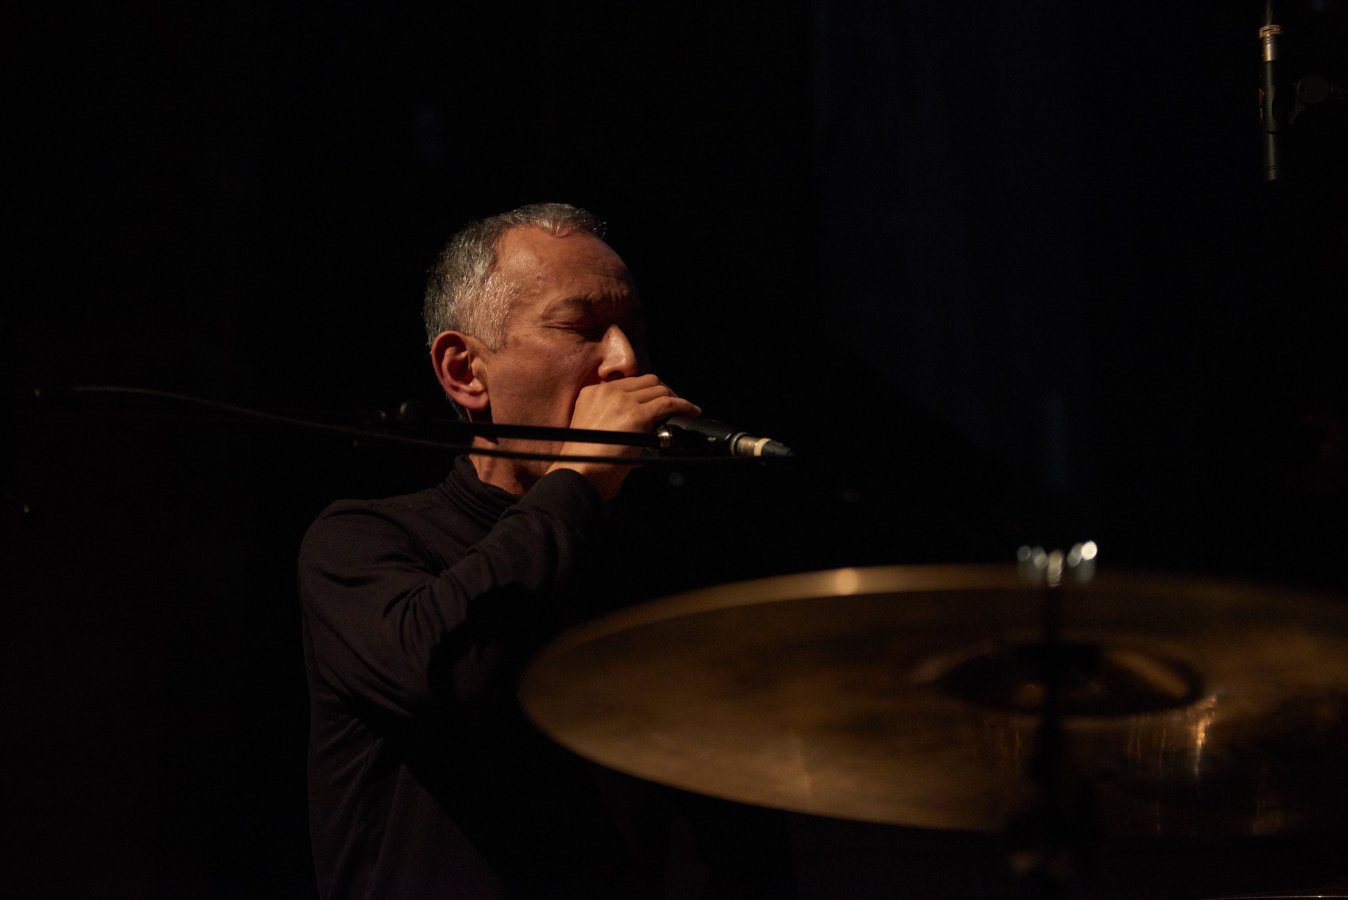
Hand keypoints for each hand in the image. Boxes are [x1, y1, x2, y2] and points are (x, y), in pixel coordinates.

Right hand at [547, 375, 700, 498]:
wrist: (579, 473)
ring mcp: (622, 401)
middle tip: (672, 405)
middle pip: (646, 381)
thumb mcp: (592, 428)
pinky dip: (684, 406)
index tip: (656, 399)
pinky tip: (692, 412)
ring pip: (659, 389)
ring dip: (674, 398)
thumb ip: (609, 417)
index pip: (629, 383)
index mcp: (593, 393)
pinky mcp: (637, 415)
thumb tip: (638, 421)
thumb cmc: (584, 461)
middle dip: (662, 391)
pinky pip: (669, 403)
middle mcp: (607, 392)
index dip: (647, 391)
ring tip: (683, 409)